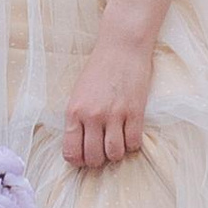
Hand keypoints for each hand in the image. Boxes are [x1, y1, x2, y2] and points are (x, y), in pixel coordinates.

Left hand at [62, 28, 153, 170]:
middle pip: (94, 158)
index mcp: (74, 111)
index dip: (78, 160)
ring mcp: (115, 115)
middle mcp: (92, 116)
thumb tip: (80, 145)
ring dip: (116, 153)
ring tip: (116, 142)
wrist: (121, 47)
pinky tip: (130, 134)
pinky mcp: (135, 112)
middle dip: (98, 160)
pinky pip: (134, 144)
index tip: (84, 157)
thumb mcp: (78, 93)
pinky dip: (132, 144)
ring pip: (115, 154)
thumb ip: (77, 119)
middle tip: (101, 151)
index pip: (71, 152)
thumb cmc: (98, 69)